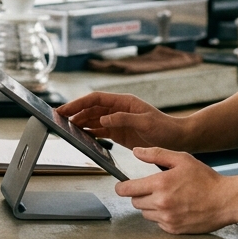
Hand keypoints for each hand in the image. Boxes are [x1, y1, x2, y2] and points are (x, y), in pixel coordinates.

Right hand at [56, 91, 188, 150]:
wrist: (177, 139)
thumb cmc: (164, 128)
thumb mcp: (145, 122)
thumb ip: (123, 119)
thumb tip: (102, 119)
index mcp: (123, 101)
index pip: (95, 99)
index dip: (79, 103)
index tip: (65, 109)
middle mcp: (118, 109)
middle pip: (91, 109)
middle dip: (75, 112)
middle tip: (59, 119)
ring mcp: (117, 120)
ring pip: (93, 119)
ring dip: (80, 122)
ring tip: (66, 128)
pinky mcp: (119, 132)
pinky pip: (100, 131)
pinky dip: (89, 133)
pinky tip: (80, 136)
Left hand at [117, 148, 235, 233]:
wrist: (226, 201)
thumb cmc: (205, 178)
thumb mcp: (182, 159)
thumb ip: (156, 154)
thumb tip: (136, 151)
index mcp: (160, 184)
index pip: (127, 189)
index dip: (122, 187)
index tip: (122, 186)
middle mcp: (161, 203)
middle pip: (135, 202)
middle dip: (139, 195)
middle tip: (153, 189)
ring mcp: (167, 218)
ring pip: (145, 213)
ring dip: (150, 206)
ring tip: (167, 198)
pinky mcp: (174, 229)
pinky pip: (157, 223)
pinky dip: (161, 216)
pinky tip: (175, 208)